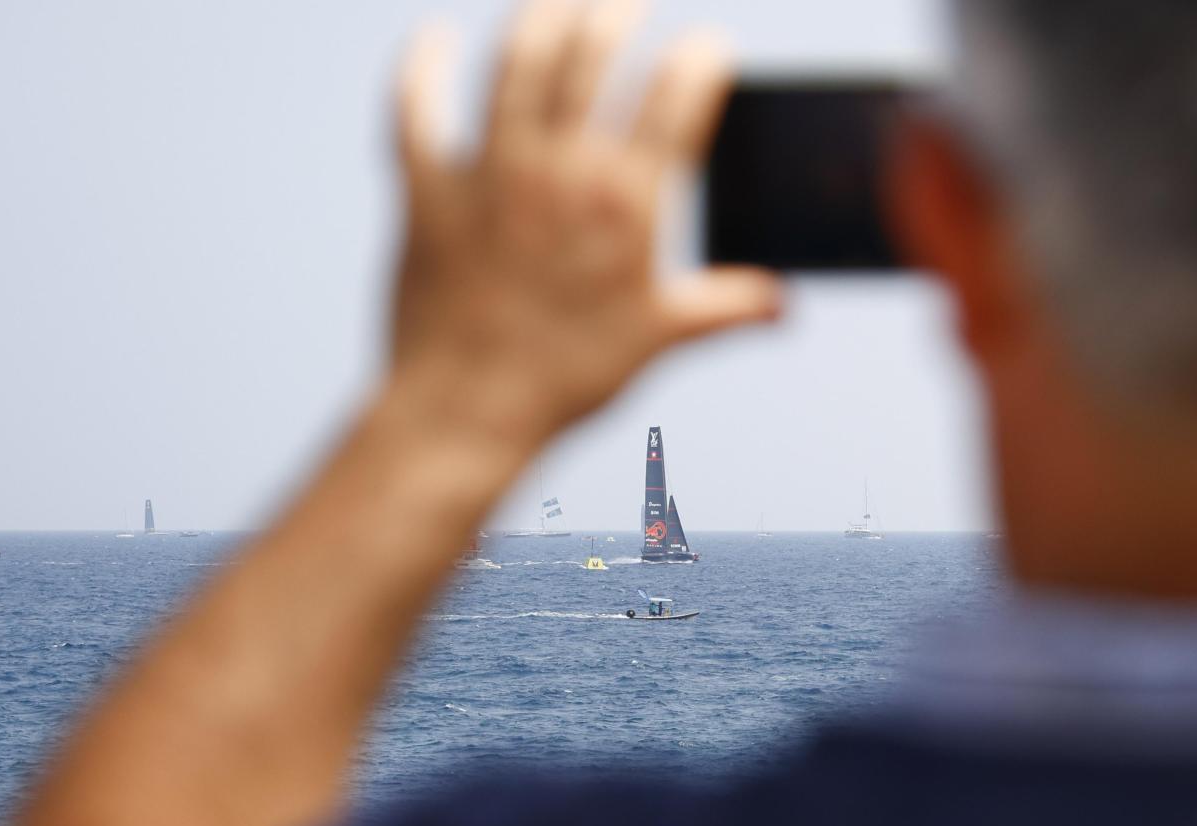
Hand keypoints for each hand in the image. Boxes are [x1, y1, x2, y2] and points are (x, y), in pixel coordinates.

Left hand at [390, 0, 781, 438]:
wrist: (467, 412)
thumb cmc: (567, 378)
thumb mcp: (658, 339)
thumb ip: (723, 307)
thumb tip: (782, 304)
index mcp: (626, 200)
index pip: (677, 96)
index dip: (700, 59)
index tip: (709, 50)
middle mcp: (559, 170)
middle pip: (593, 53)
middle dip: (618, 14)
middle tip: (628, 5)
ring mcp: (489, 175)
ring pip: (516, 62)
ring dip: (541, 17)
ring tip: (561, 2)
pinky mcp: (427, 192)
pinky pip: (415, 110)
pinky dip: (420, 68)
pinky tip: (432, 40)